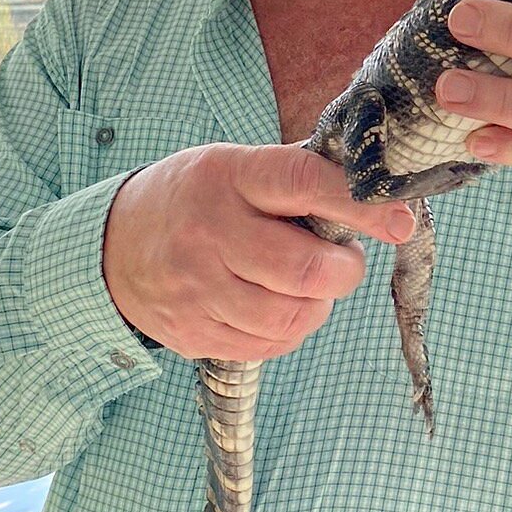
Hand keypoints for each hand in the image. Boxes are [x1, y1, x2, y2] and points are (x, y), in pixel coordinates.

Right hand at [103, 144, 414, 360]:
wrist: (111, 245)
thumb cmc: (196, 198)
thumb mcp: (233, 165)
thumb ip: (296, 176)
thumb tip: (377, 186)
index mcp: (228, 177)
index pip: (304, 186)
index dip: (361, 206)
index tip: (400, 221)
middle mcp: (209, 233)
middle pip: (304, 270)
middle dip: (344, 270)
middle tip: (341, 259)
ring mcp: (196, 289)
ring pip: (291, 318)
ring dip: (318, 304)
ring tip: (307, 284)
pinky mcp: (193, 333)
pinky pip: (269, 346)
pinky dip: (290, 330)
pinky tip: (278, 305)